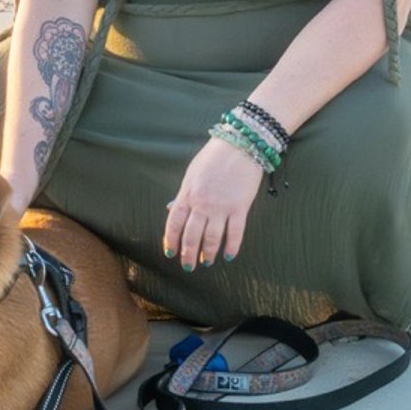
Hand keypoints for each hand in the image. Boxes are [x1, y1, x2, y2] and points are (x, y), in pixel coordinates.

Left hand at [162, 137, 263, 270]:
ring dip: (208, 253)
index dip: (170, 240)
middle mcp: (202, 203)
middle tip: (188, 265)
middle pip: (191, 235)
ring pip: (212, 238)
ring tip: (206, 262)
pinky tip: (229, 256)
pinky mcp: (240, 207)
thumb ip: (183, 194)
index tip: (170, 253)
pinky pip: (236, 233)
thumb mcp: (192, 173)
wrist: (240, 144)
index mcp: (187, 194)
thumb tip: (171, 210)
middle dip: (188, 253)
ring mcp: (221, 207)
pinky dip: (232, 246)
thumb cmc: (213, 157)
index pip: (174, 223)